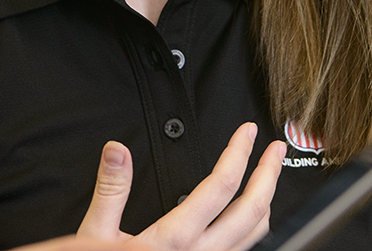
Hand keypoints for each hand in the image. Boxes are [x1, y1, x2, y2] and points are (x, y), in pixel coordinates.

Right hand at [77, 121, 285, 250]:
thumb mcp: (96, 234)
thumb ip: (111, 190)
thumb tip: (117, 150)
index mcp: (174, 240)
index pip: (222, 185)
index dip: (239, 152)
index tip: (247, 132)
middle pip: (252, 209)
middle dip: (269, 174)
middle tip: (275, 150)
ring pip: (256, 235)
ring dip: (267, 201)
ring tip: (269, 177)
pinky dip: (254, 229)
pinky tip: (249, 217)